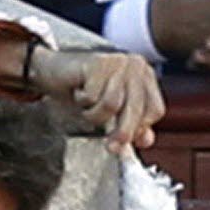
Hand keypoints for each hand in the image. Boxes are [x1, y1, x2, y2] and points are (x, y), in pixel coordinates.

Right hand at [28, 45, 164, 155]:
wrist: (54, 71)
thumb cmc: (85, 91)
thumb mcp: (112, 111)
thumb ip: (132, 124)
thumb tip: (146, 140)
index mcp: (145, 75)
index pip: (155, 110)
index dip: (141, 129)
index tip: (126, 140)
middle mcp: (135, 65)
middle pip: (137, 110)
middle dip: (122, 132)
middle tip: (111, 147)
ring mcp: (117, 62)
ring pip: (113, 104)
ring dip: (95, 115)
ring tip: (87, 106)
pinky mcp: (98, 63)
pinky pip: (93, 97)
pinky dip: (83, 102)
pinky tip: (78, 92)